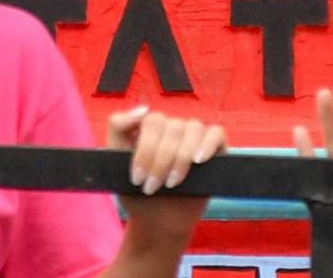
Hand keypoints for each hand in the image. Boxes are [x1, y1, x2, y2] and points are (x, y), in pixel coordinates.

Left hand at [107, 105, 228, 236]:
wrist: (158, 223)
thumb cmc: (137, 193)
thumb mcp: (116, 162)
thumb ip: (118, 129)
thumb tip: (143, 109)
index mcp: (151, 127)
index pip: (152, 120)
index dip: (145, 149)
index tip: (137, 178)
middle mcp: (174, 127)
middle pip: (172, 126)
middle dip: (160, 161)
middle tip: (152, 188)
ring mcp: (195, 136)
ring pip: (193, 128)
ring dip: (181, 158)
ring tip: (172, 183)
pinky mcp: (216, 148)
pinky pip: (216, 133)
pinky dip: (208, 144)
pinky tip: (198, 161)